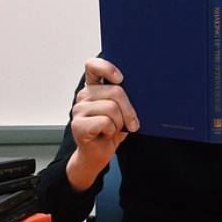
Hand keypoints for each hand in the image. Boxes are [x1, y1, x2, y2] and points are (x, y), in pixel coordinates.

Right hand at [66, 58, 138, 191]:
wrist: (98, 155)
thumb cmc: (111, 131)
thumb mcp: (122, 111)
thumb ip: (124, 97)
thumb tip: (144, 89)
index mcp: (93, 87)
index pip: (93, 65)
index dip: (107, 68)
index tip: (120, 79)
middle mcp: (84, 95)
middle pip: (115, 91)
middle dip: (129, 110)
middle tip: (132, 124)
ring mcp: (78, 109)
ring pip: (112, 108)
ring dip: (120, 123)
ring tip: (114, 129)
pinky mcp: (78, 125)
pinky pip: (105, 122)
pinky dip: (111, 131)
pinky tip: (105, 135)